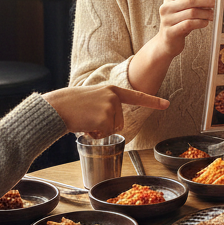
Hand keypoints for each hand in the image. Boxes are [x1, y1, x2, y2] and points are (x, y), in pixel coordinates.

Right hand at [43, 84, 168, 138]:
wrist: (56, 107)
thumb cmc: (71, 105)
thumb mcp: (93, 97)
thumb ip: (107, 103)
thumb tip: (114, 121)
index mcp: (112, 90)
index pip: (137, 96)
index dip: (153, 101)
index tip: (167, 104)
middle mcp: (114, 96)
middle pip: (120, 122)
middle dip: (106, 126)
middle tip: (89, 117)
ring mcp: (110, 106)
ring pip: (113, 129)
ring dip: (99, 130)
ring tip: (86, 119)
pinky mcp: (104, 117)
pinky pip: (105, 134)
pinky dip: (94, 134)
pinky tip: (84, 125)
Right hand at [156, 0, 215, 56]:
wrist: (167, 43)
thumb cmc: (179, 23)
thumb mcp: (185, 9)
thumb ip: (196, 1)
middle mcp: (166, 7)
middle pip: (190, 0)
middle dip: (207, 0)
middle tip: (218, 2)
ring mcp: (167, 20)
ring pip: (191, 12)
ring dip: (206, 13)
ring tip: (213, 15)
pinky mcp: (170, 32)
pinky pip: (189, 24)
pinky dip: (200, 22)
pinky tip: (206, 23)